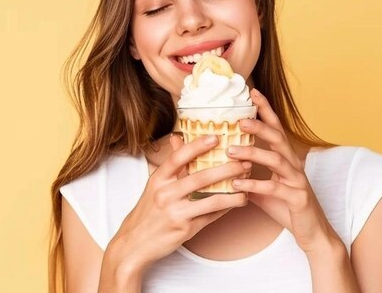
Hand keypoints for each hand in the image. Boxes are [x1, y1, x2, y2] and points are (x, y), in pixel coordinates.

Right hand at [107, 134, 249, 273]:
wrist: (135, 244)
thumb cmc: (148, 211)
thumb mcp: (155, 185)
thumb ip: (171, 164)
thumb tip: (178, 137)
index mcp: (158, 179)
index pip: (178, 158)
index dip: (197, 146)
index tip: (216, 137)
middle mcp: (165, 194)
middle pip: (200, 177)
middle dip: (227, 169)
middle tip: (244, 162)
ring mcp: (175, 213)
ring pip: (211, 200)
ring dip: (233, 192)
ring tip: (247, 185)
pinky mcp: (185, 229)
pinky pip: (211, 216)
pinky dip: (226, 208)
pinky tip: (237, 202)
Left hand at [226, 89, 339, 253]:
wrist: (312, 232)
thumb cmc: (287, 206)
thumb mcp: (263, 188)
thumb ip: (247, 175)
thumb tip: (222, 167)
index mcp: (286, 158)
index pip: (276, 127)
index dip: (265, 109)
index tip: (252, 92)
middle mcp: (294, 164)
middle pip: (277, 138)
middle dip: (259, 126)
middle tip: (239, 120)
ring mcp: (297, 180)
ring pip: (276, 160)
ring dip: (253, 153)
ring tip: (231, 151)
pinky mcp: (297, 197)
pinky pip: (275, 189)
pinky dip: (255, 185)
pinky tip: (238, 185)